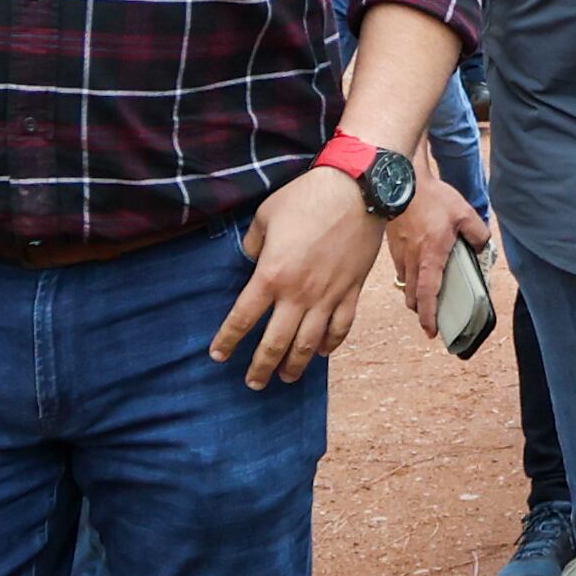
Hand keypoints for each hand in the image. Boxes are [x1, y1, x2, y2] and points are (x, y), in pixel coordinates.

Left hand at [210, 164, 391, 385]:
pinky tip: (321, 352)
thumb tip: (252, 258)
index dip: (228, 340)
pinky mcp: (351, 291)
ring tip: (286, 378)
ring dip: (295, 366)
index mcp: (271, 275)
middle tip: (253, 383)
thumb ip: (254, 244)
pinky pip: (340, 327)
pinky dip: (330, 344)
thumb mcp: (266, 215)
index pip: (243, 318)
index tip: (218, 355)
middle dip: (261, 367)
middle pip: (276, 343)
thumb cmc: (307, 198)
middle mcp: (298, 294)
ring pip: (308, 344)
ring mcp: (328, 296)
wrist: (357, 191)